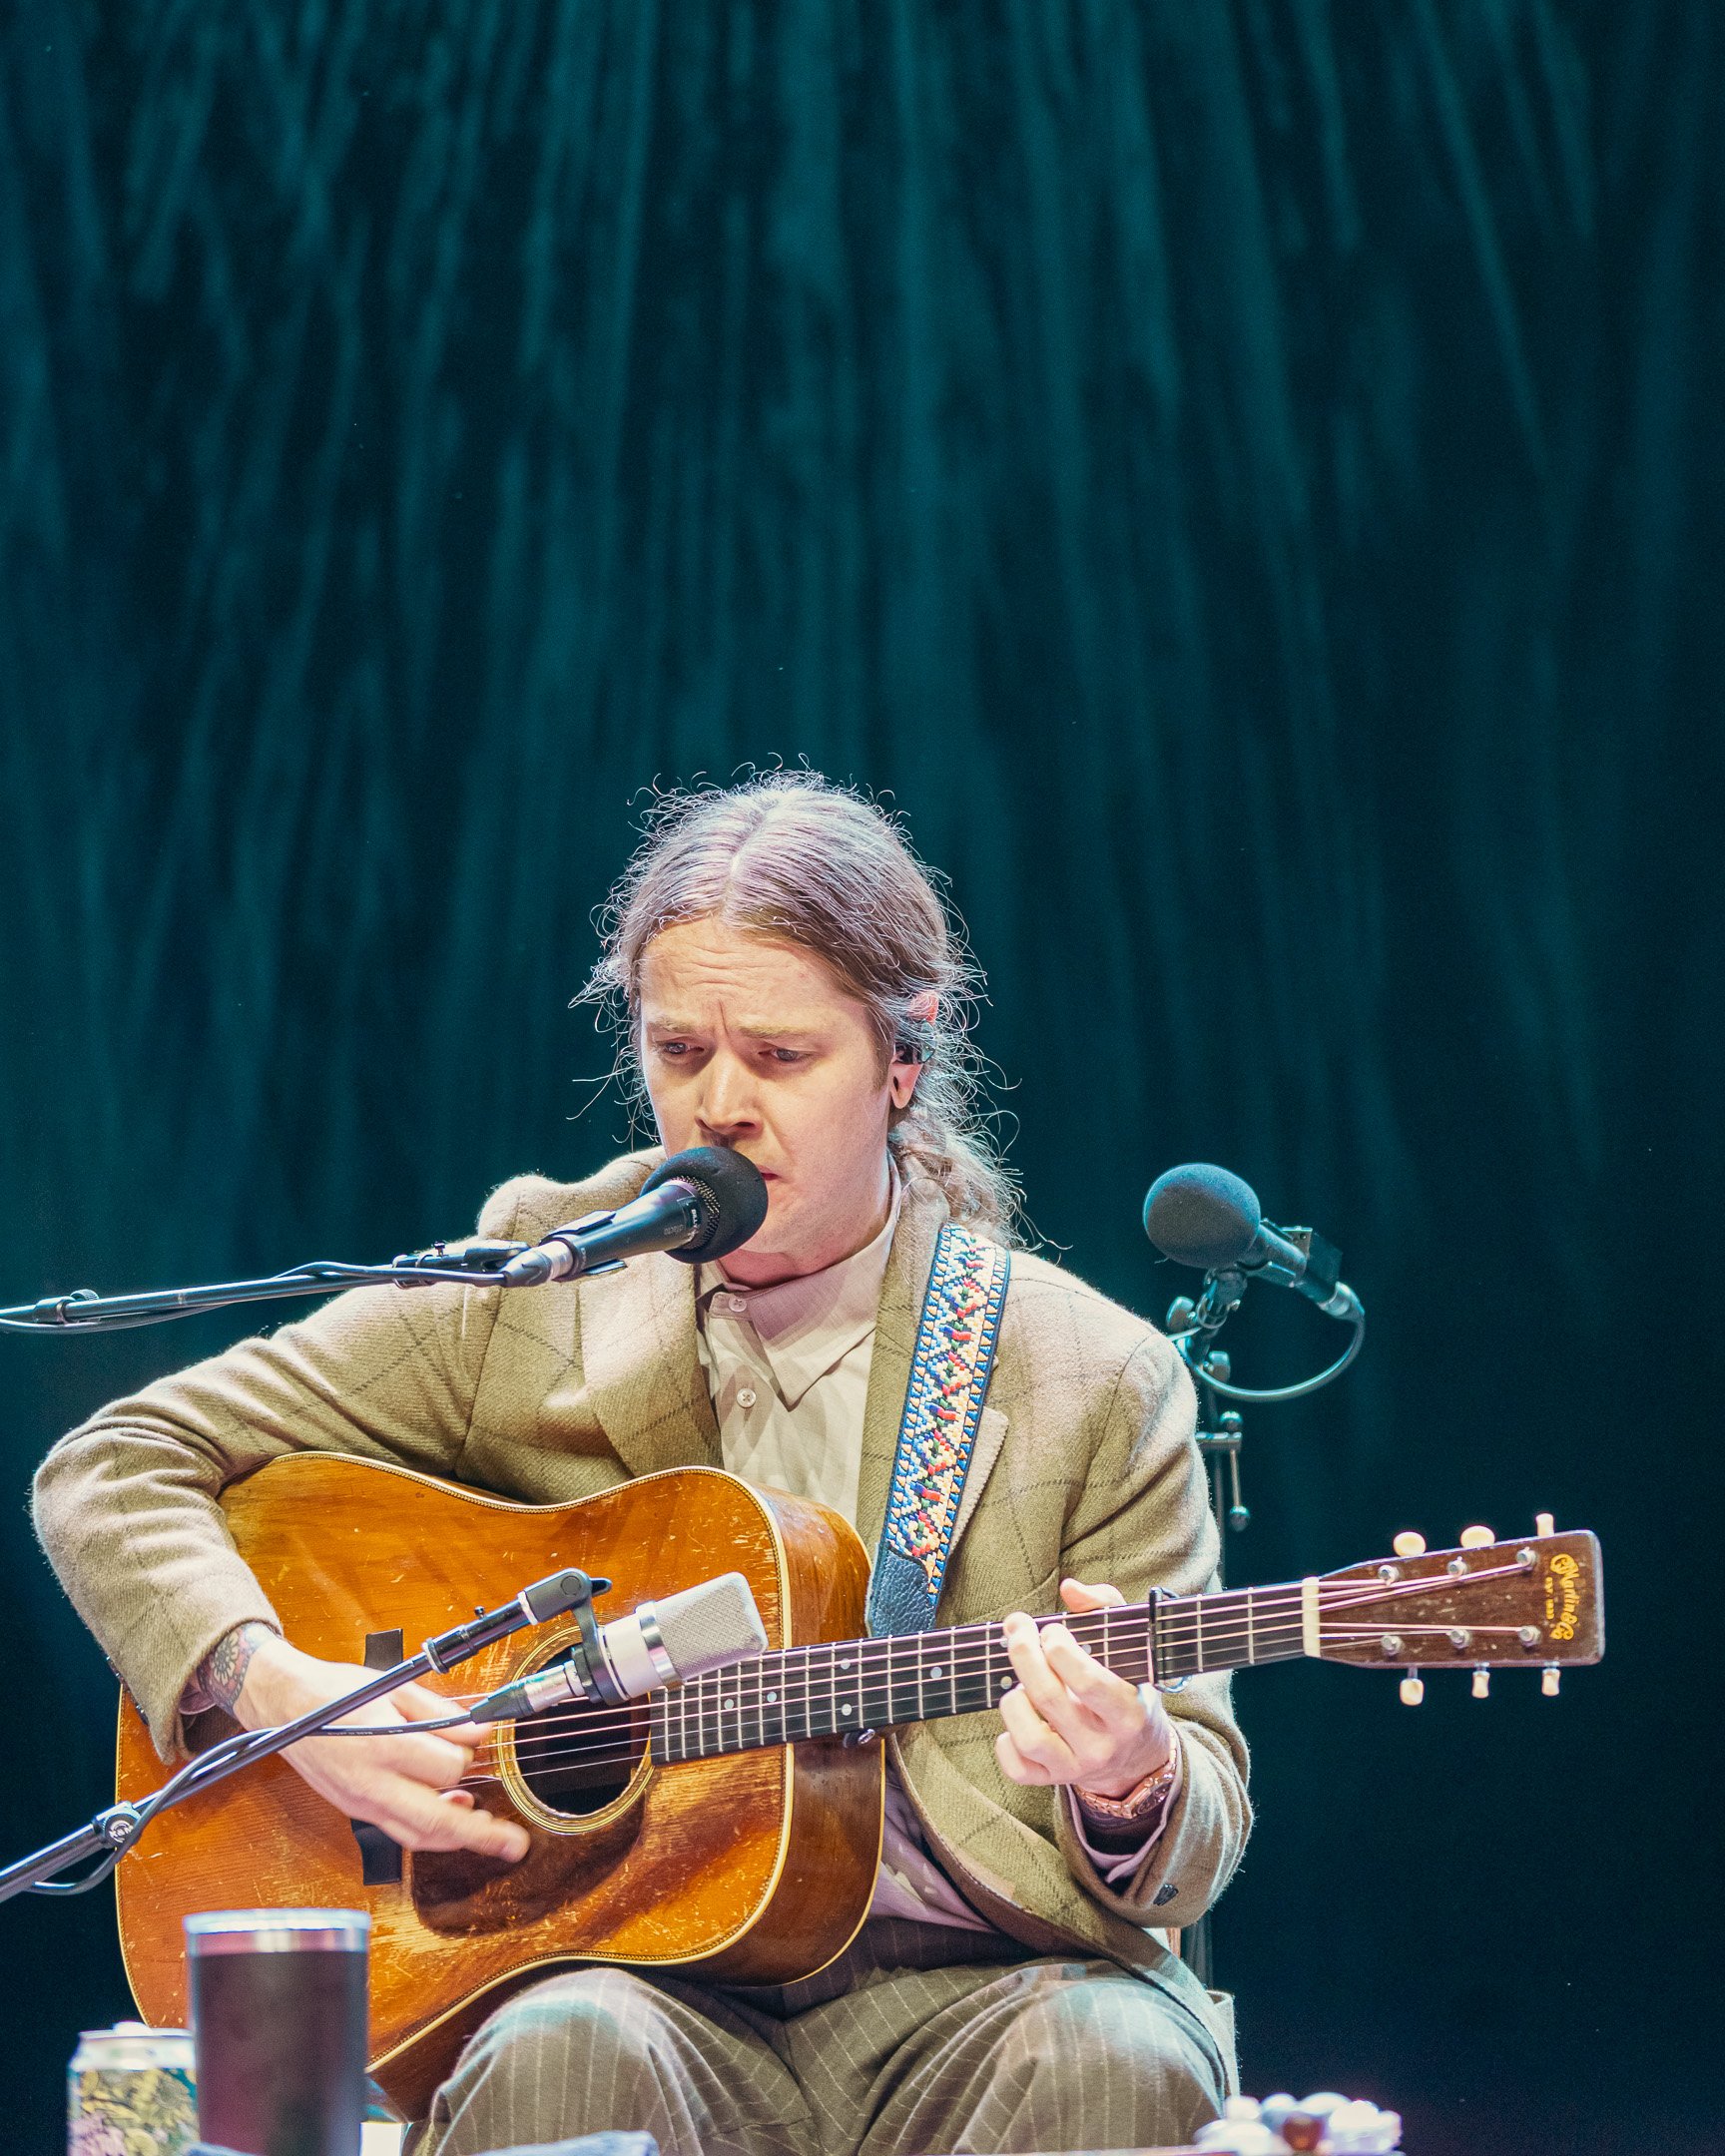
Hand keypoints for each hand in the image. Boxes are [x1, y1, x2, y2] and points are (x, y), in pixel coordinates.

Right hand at [235, 1634, 529, 1861]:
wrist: (284, 1705)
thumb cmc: (338, 1692)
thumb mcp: (394, 1688)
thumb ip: (441, 1712)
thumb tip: (481, 1731)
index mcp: (383, 1746)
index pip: (444, 1770)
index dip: (468, 1758)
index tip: (479, 1741)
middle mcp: (371, 1784)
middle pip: (434, 1822)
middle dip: (480, 1836)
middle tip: (515, 1844)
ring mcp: (360, 1803)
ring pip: (416, 1836)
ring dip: (457, 1840)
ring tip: (493, 1837)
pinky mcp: (355, 1810)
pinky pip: (398, 1831)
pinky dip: (429, 1832)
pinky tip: (452, 1816)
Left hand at [995, 1578, 1175, 1800]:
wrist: (1136, 1757)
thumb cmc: (1128, 1687)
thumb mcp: (1131, 1647)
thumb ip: (1105, 1606)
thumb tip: (1069, 1588)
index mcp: (1127, 1711)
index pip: (1088, 1681)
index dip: (1060, 1648)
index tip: (1052, 1630)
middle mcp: (1102, 1744)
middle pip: (1048, 1698)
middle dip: (1024, 1654)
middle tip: (1018, 1630)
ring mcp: (1076, 1767)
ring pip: (1029, 1737)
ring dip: (1014, 1700)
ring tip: (1021, 1683)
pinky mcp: (1053, 1780)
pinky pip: (1018, 1769)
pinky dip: (1005, 1742)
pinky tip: (1020, 1715)